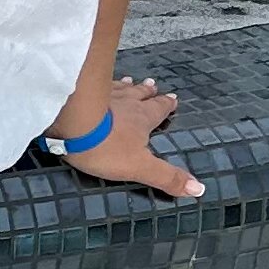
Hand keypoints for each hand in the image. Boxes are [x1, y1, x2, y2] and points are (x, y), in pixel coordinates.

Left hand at [55, 77, 201, 200]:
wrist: (69, 121)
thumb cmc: (104, 146)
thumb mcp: (139, 167)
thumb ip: (166, 177)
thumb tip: (199, 189)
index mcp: (140, 119)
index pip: (157, 110)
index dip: (166, 105)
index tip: (173, 98)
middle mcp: (124, 102)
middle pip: (138, 95)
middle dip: (147, 92)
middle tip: (153, 84)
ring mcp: (100, 93)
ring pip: (117, 87)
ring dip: (125, 85)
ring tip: (130, 80)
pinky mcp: (78, 91)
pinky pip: (93, 84)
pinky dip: (98, 81)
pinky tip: (95, 80)